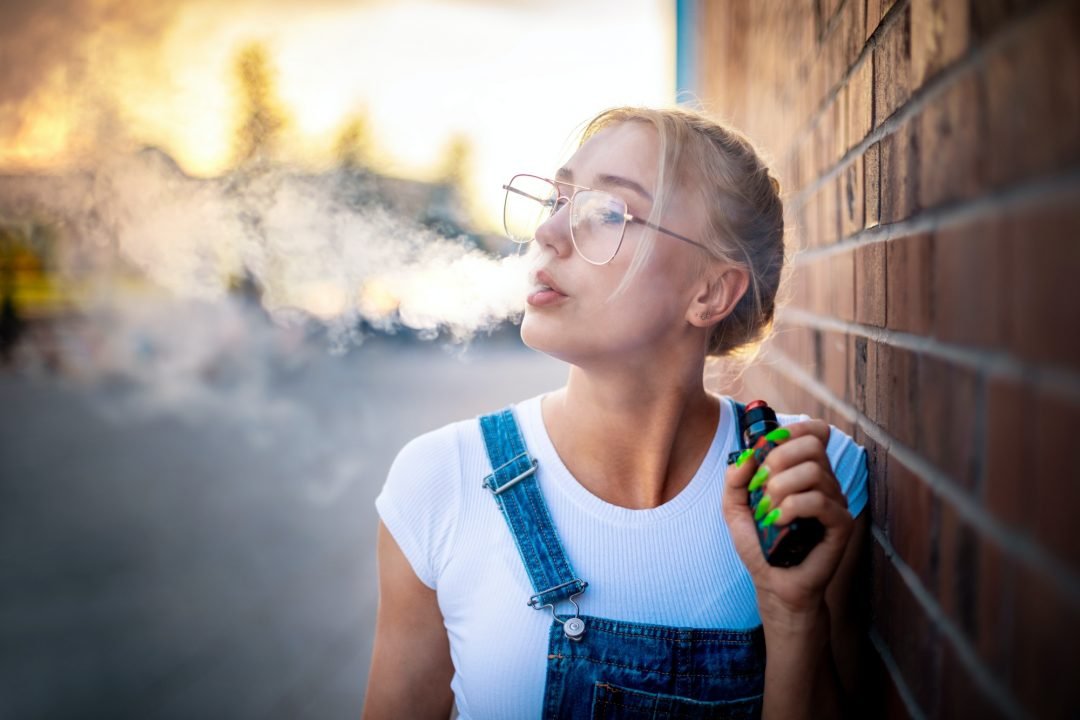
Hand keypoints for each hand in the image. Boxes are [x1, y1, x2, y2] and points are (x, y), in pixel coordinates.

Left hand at [721, 419, 853, 624]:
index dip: (793, 430)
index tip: (769, 446)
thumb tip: (747, 456)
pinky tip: (778, 522)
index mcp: (805, 472)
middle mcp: (824, 483)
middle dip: (779, 458)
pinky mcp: (840, 525)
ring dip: (780, 488)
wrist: (773, 583)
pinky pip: (820, 501)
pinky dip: (792, 507)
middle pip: (812, 445)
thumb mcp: (735, 507)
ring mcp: (835, 503)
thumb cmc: (760, 544)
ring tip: (768, 512)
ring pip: (813, 472)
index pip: (815, 432)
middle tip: (761, 486)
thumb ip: (735, 478)